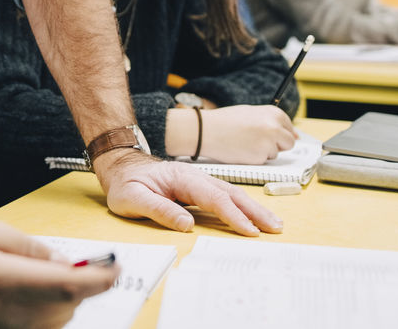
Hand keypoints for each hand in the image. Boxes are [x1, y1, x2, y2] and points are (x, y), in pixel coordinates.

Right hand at [0, 216, 117, 328]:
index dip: (98, 278)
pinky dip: (50, 310)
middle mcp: (11, 315)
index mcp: (3, 281)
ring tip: (34, 276)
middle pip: (69, 305)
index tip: (116, 267)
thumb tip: (60, 259)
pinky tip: (31, 293)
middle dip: (78, 282)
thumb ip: (24, 243)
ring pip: (60, 318)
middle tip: (69, 262)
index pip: (66, 286)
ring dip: (64, 297)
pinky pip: (45, 328)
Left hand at [93, 148, 283, 234]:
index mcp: (182, 179)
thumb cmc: (126, 183)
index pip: (214, 198)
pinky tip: (252, 216)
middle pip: (231, 194)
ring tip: (273, 223)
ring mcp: (198, 182)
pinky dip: (242, 206)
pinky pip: (225, 197)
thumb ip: (158, 210)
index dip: (233, 215)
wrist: (121, 165)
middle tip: (275, 227)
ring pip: (231, 194)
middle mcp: (195, 178)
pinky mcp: (198, 188)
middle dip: (255, 211)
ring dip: (253, 208)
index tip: (250, 231)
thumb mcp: (132, 199)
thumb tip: (186, 224)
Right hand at [200, 105, 297, 163]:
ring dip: (264, 151)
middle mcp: (275, 127)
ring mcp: (269, 143)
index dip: (279, 133)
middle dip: (277, 145)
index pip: (289, 128)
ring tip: (245, 142)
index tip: (268, 134)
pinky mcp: (260, 157)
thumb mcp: (252, 113)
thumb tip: (295, 137)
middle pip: (289, 143)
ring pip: (275, 154)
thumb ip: (273, 122)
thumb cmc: (226, 121)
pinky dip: (254, 158)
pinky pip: (263, 161)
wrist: (206, 130)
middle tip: (257, 141)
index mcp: (274, 113)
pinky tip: (241, 150)